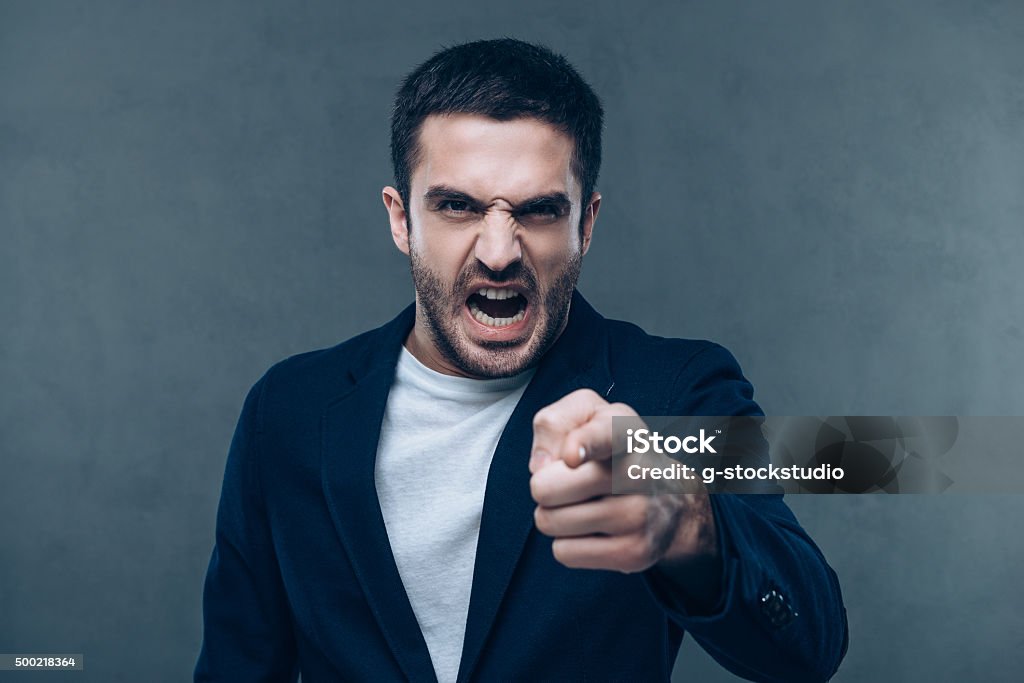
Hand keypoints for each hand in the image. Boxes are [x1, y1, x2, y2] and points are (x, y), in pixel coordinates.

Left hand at [528, 389, 719, 573]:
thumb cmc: (613, 449)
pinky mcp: (634, 553)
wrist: (673, 495)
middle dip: (543, 486)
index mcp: (624, 431)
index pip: (605, 434)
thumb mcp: (588, 416)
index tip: (571, 456)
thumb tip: (540, 466)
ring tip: (581, 504)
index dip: (584, 444)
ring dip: (553, 515)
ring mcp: (639, 515)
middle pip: (547, 488)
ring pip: (551, 522)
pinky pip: (565, 552)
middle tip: (565, 483)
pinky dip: (567, 543)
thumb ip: (554, 423)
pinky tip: (592, 529)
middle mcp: (638, 472)